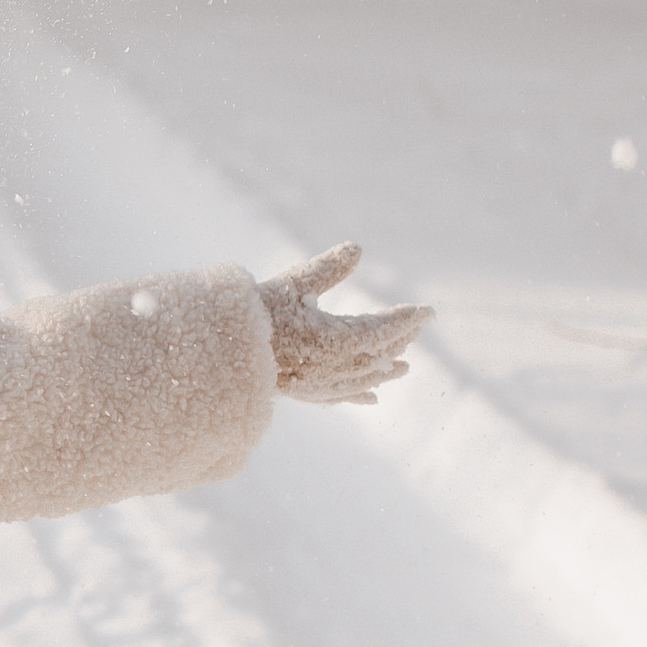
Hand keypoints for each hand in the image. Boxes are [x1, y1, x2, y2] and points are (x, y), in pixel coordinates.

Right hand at [259, 244, 432, 405]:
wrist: (218, 350)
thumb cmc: (255, 312)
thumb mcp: (292, 283)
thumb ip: (328, 268)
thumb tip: (358, 247)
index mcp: (335, 340)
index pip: (383, 328)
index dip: (408, 318)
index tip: (428, 311)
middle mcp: (333, 368)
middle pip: (377, 354)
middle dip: (399, 340)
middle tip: (416, 327)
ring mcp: (319, 385)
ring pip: (363, 379)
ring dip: (385, 370)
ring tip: (404, 367)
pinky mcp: (303, 393)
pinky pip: (339, 397)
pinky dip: (358, 395)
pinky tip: (371, 399)